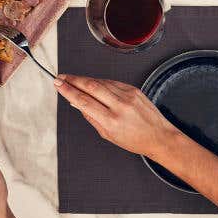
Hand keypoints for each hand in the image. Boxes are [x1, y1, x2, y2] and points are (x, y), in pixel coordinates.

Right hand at [54, 74, 177, 159]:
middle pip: (91, 86)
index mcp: (111, 121)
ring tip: (73, 80)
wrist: (159, 136)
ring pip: (101, 82)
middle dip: (73, 80)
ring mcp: (128, 95)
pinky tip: (92, 84)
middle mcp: (120, 106)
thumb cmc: (134, 140)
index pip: (84, 101)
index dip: (68, 91)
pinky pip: (112, 82)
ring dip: (85, 80)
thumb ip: (91, 117)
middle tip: (61, 77)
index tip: (58, 84)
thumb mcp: (108, 135)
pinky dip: (100, 82)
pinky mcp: (133, 89)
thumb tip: (76, 102)